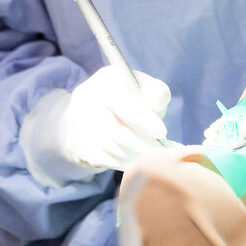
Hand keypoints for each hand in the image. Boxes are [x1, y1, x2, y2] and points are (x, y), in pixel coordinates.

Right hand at [21, 66, 170, 184]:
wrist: (94, 107)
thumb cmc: (130, 95)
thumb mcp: (146, 86)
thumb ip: (156, 92)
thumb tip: (156, 107)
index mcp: (105, 83)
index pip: (123, 105)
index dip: (144, 121)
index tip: (162, 132)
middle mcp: (86, 104)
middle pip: (119, 134)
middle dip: (146, 145)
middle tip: (165, 151)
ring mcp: (80, 128)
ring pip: (114, 151)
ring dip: (139, 156)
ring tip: (157, 156)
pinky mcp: (80, 147)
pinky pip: (108, 161)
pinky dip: (129, 163)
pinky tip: (142, 160)